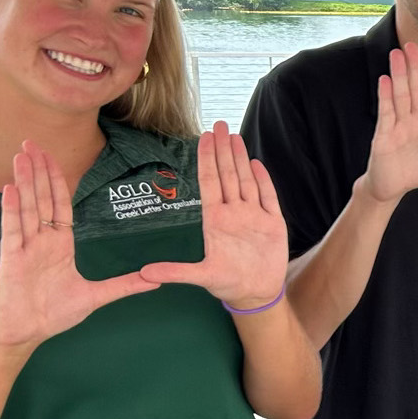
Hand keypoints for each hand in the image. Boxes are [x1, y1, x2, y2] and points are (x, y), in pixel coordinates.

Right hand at [0, 142, 157, 349]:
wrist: (26, 333)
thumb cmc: (54, 315)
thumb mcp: (96, 297)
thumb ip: (124, 286)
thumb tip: (155, 281)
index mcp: (59, 245)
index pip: (60, 205)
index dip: (57, 181)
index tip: (52, 157)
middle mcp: (41, 241)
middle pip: (41, 198)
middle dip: (38, 170)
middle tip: (32, 142)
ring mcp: (25, 248)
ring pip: (26, 208)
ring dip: (24, 181)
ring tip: (22, 155)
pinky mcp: (11, 260)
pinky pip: (12, 230)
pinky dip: (11, 210)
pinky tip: (10, 189)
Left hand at [139, 123, 286, 309]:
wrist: (257, 293)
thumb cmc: (228, 284)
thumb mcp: (201, 278)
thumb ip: (176, 272)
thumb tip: (144, 274)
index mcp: (215, 221)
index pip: (210, 183)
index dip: (207, 160)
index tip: (203, 137)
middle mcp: (234, 213)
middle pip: (228, 175)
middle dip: (223, 150)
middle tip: (219, 124)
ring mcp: (253, 216)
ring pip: (246, 181)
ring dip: (241, 159)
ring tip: (235, 136)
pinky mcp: (273, 223)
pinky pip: (269, 197)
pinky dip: (264, 181)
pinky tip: (258, 164)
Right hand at [360, 43, 417, 204]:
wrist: (394, 186)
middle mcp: (412, 120)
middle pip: (415, 89)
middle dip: (414, 67)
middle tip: (411, 44)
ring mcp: (397, 125)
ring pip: (400, 96)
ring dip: (399, 75)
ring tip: (396, 54)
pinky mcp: (384, 135)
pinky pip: (386, 113)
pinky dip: (386, 97)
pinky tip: (385, 80)